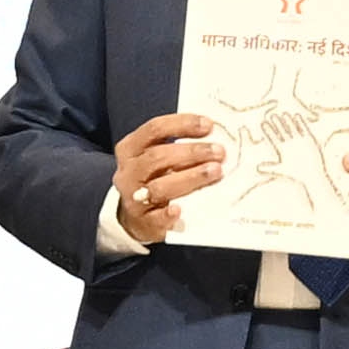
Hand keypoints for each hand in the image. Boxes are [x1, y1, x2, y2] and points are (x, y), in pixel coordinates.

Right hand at [112, 113, 221, 245]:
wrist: (136, 216)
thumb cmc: (155, 178)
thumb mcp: (158, 157)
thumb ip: (179, 145)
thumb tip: (214, 137)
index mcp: (131, 148)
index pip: (154, 129)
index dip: (182, 125)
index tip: (208, 125)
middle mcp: (129, 172)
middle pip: (157, 157)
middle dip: (191, 153)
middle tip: (219, 152)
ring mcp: (133, 198)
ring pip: (159, 187)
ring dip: (190, 178)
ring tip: (216, 172)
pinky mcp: (143, 223)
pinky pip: (156, 218)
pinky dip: (168, 214)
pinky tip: (181, 210)